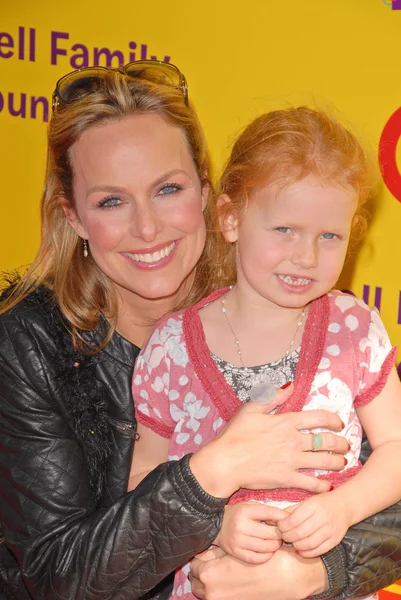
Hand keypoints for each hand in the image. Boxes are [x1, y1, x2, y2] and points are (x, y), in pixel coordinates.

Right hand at [190, 392, 347, 497]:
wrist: (225, 462)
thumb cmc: (235, 434)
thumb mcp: (251, 409)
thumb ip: (273, 396)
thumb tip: (291, 384)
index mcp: (286, 422)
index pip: (319, 417)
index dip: (334, 419)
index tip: (339, 423)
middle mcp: (293, 441)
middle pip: (327, 441)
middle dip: (341, 443)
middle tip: (345, 445)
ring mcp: (292, 461)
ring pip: (324, 461)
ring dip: (337, 462)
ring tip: (342, 462)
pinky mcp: (287, 479)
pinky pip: (312, 483)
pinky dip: (323, 485)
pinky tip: (328, 485)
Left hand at [190, 544, 328, 599]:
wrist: (284, 576)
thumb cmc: (259, 559)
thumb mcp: (234, 552)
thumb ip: (214, 554)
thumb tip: (203, 554)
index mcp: (209, 576)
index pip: (194, 567)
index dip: (200, 559)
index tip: (206, 556)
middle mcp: (212, 593)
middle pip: (197, 582)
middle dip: (202, 573)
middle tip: (211, 564)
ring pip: (206, 592)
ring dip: (210, 583)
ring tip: (222, 572)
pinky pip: (220, 598)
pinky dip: (221, 590)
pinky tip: (232, 581)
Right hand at [214, 502, 284, 563]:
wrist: (216, 526)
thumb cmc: (237, 514)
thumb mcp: (249, 506)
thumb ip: (266, 511)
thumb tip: (286, 518)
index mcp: (245, 511)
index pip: (269, 513)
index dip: (282, 518)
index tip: (288, 521)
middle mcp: (241, 526)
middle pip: (270, 533)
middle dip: (280, 534)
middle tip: (282, 534)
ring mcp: (238, 541)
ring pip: (265, 547)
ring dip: (275, 545)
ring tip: (276, 542)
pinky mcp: (236, 552)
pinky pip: (257, 558)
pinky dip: (266, 556)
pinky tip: (268, 551)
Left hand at [278, 492, 350, 556]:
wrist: (344, 506)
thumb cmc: (321, 503)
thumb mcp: (306, 502)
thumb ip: (291, 511)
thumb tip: (273, 520)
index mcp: (313, 505)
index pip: (293, 520)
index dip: (283, 526)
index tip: (280, 527)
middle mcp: (322, 518)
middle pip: (300, 533)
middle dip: (288, 537)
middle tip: (284, 536)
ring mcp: (329, 530)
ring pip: (309, 543)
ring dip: (296, 545)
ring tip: (292, 542)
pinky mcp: (335, 540)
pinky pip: (319, 550)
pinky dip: (307, 553)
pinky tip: (300, 550)